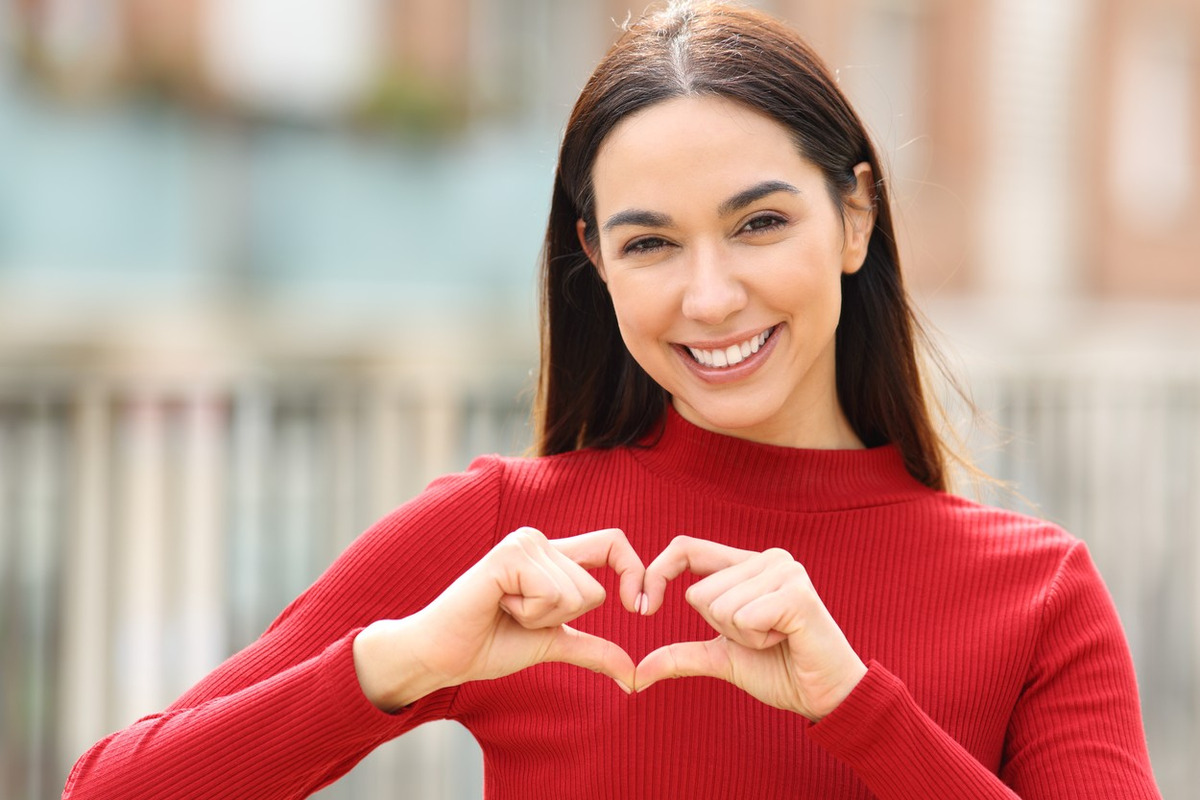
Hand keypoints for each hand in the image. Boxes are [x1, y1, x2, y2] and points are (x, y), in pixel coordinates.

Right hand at [354, 527, 643, 710]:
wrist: (442, 655)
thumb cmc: (490, 644)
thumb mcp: (552, 645)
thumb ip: (594, 651)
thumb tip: (635, 676)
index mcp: (553, 556)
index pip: (613, 544)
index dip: (635, 572)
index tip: (641, 608)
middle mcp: (540, 541)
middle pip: (595, 590)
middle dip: (562, 621)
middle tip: (519, 617)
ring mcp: (524, 544)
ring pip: (576, 595)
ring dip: (541, 619)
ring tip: (506, 611)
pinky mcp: (509, 556)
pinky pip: (550, 594)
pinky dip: (528, 614)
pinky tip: (498, 606)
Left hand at [634, 536, 865, 720]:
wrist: (826, 696)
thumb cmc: (779, 670)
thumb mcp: (722, 658)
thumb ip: (682, 654)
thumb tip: (638, 671)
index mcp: (746, 564)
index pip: (685, 548)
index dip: (656, 573)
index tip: (640, 607)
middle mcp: (766, 558)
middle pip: (699, 592)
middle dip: (720, 628)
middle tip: (761, 636)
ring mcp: (785, 571)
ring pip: (719, 607)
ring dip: (742, 637)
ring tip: (775, 638)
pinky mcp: (797, 595)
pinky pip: (743, 618)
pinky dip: (757, 640)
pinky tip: (785, 640)